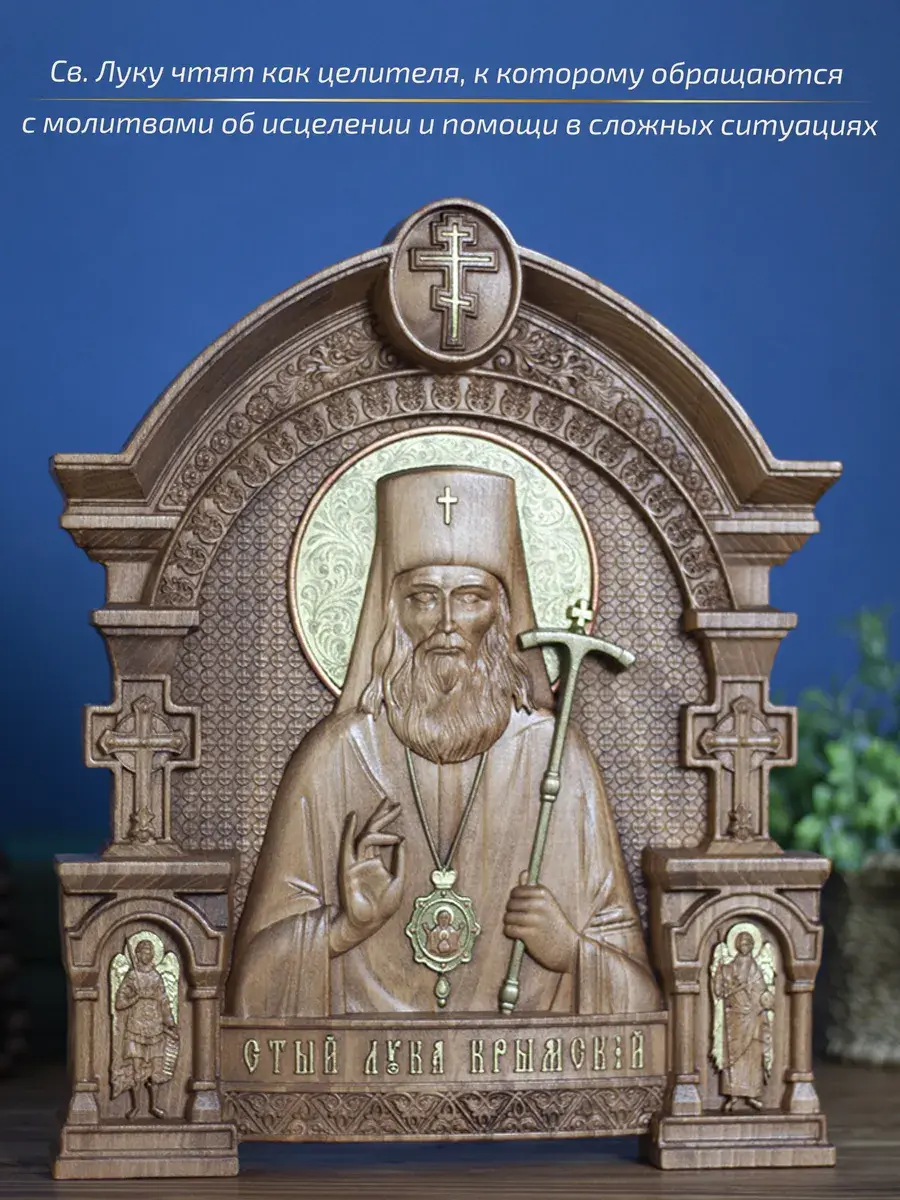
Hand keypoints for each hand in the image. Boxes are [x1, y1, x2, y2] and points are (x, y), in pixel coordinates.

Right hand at [331, 798, 404, 954]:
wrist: (367, 924)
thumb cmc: (382, 908)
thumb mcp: (399, 882)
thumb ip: (400, 861)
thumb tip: (403, 840)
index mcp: (378, 863)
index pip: (383, 836)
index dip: (389, 821)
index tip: (398, 809)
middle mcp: (367, 860)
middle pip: (374, 831)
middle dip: (383, 815)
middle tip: (393, 802)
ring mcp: (357, 863)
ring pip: (366, 836)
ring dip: (378, 823)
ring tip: (390, 813)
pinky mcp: (348, 869)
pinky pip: (349, 847)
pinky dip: (350, 831)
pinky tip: (354, 817)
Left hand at [504, 873, 578, 974]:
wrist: (570, 949)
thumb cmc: (556, 925)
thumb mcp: (548, 904)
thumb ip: (533, 888)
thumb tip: (524, 872)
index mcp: (543, 893)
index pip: (516, 891)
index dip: (515, 899)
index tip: (522, 907)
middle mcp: (539, 904)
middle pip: (510, 903)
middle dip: (511, 912)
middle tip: (520, 919)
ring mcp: (534, 919)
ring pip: (508, 916)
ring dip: (510, 923)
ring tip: (519, 927)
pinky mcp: (529, 934)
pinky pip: (508, 929)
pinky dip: (510, 933)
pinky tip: (518, 935)